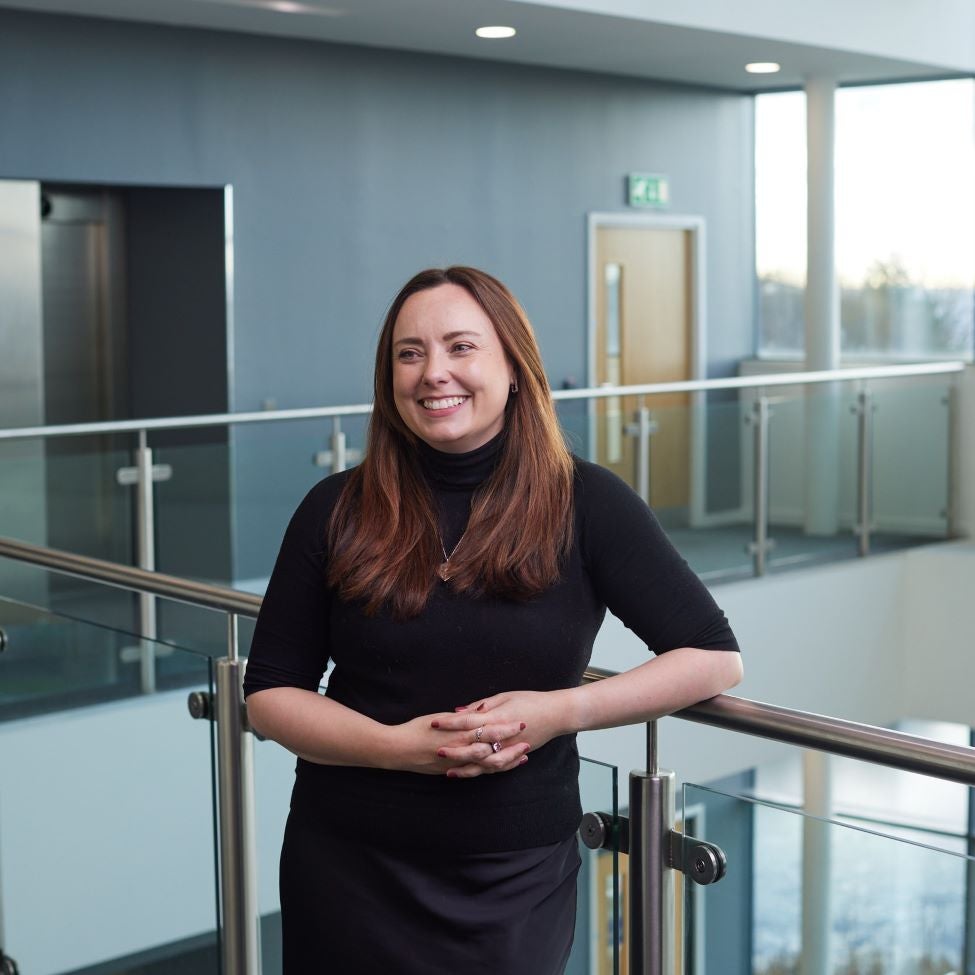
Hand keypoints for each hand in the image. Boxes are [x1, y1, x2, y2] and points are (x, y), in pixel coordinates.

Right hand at [388, 711, 529, 777]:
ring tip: (522, 756)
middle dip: (512, 746)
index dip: (506, 727)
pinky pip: (476, 773)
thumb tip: (478, 710)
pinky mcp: (452, 771)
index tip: (521, 722)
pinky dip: (491, 770)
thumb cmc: (417, 728)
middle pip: (493, 749)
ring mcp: (457, 763)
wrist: (397, 749)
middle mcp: (460, 748)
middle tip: (528, 741)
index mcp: (459, 731)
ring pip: (487, 764)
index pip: (488, 729)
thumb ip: (461, 717)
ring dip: (506, 760)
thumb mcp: (440, 717)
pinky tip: (502, 768)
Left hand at [432, 689, 575, 776]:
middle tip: (435, 750)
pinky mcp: (514, 755)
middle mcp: (501, 736)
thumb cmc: (531, 700)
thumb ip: (482, 705)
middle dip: (453, 750)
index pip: (467, 721)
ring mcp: (508, 748)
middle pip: (472, 746)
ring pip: (482, 763)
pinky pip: (496, 768)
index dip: (449, 723)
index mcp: (497, 717)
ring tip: (448, 771)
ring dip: (465, 768)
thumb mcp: (505, 696)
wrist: (556, 714)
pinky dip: (482, 772)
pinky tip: (470, 773)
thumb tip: (461, 710)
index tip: (433, 723)